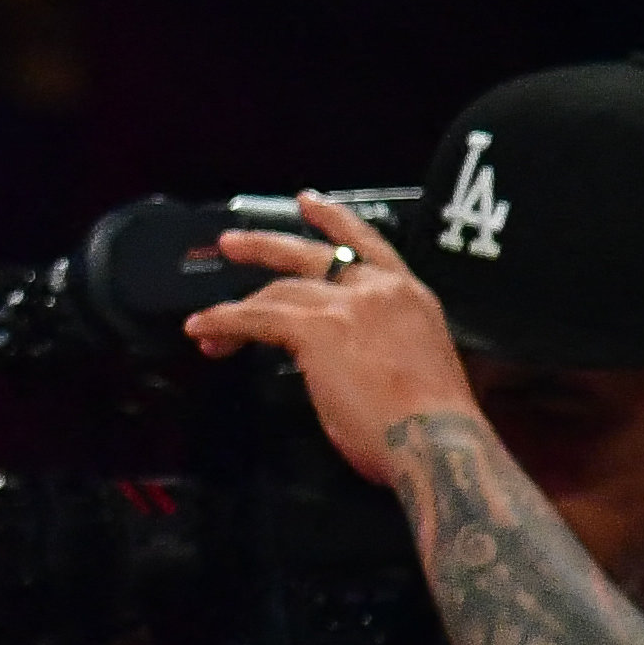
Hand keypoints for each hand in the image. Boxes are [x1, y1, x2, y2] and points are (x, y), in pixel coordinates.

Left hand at [181, 192, 476, 484]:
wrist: (438, 441)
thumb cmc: (434, 426)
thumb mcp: (416, 364)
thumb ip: (381, 345)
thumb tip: (349, 357)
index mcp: (410, 297)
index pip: (367, 245)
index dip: (334, 220)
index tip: (309, 202)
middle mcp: (380, 290)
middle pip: (311, 256)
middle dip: (265, 247)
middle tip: (234, 243)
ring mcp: (347, 304)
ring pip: (278, 288)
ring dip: (236, 304)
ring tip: (207, 319)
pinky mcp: (316, 328)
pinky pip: (257, 318)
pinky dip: (226, 323)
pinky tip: (205, 331)